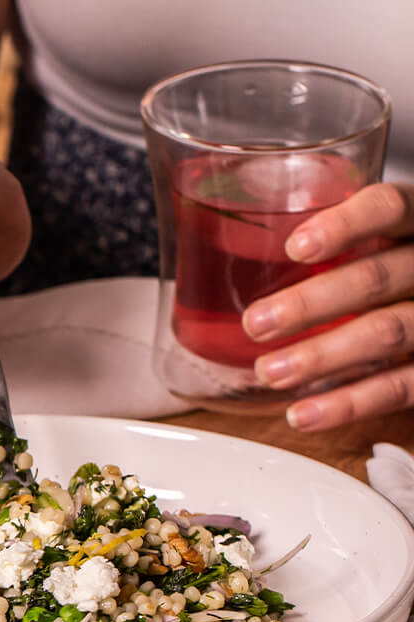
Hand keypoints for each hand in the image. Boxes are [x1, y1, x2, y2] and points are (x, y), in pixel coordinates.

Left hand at [243, 183, 413, 428]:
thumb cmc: (389, 265)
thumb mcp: (375, 238)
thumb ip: (332, 237)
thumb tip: (225, 243)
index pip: (389, 207)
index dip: (344, 225)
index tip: (294, 247)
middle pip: (377, 277)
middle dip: (310, 303)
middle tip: (255, 324)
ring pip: (387, 332)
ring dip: (320, 356)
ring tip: (269, 371)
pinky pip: (400, 387)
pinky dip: (348, 404)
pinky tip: (304, 414)